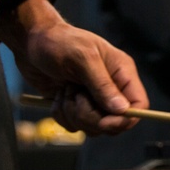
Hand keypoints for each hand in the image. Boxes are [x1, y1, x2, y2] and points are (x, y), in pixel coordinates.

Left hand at [0, 0, 148, 134]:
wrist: (30, 42)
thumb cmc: (58, 43)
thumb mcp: (83, 59)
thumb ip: (103, 85)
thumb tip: (122, 110)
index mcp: (122, 74)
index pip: (139, 104)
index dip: (126, 118)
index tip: (105, 122)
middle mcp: (111, 90)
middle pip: (115, 122)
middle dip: (91, 116)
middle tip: (75, 97)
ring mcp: (93, 100)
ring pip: (93, 127)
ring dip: (73, 114)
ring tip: (65, 90)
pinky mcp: (76, 107)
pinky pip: (74, 126)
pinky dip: (61, 115)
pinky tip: (57, 96)